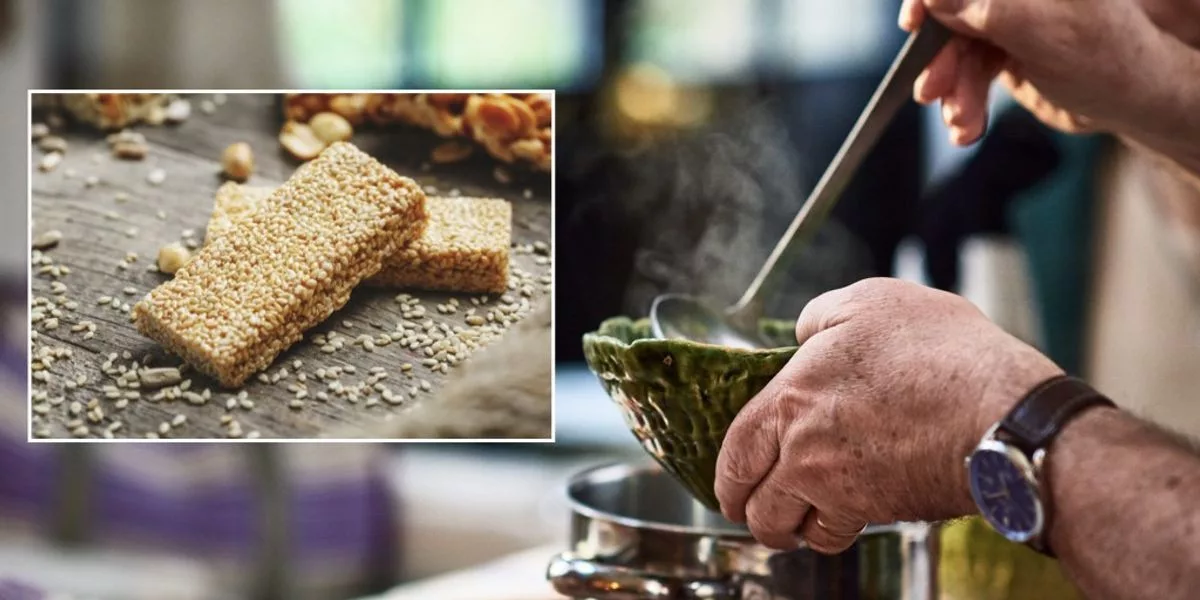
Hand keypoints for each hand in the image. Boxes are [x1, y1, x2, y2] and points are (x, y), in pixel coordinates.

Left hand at [714, 278, 1062, 552]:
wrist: (1000, 412)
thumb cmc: (942, 351)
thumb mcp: (871, 301)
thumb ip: (822, 317)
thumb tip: (804, 333)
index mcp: (791, 397)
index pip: (737, 447)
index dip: (729, 472)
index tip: (731, 483)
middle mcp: (802, 450)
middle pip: (754, 503)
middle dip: (749, 512)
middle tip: (754, 513)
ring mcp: (838, 486)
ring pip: (792, 528)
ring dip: (790, 528)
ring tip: (798, 522)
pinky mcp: (876, 511)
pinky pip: (838, 534)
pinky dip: (834, 532)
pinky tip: (845, 518)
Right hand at [901, 0, 1174, 142]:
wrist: (1133, 102)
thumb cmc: (1106, 60)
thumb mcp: (1044, 33)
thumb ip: (990, 9)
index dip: (930, 1)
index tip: (913, 25)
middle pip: (952, 17)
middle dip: (942, 61)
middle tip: (931, 93)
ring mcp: (1008, 22)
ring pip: (957, 51)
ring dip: (954, 93)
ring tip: (962, 125)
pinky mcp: (1005, 52)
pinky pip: (968, 74)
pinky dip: (964, 102)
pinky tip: (966, 127)